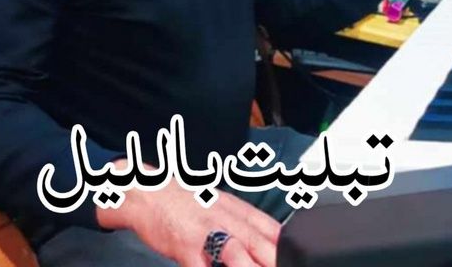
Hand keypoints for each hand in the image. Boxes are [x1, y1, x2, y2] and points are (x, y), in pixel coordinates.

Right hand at [96, 161, 279, 266]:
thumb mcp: (222, 206)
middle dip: (276, 262)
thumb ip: (246, 224)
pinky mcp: (185, 247)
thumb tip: (274, 242)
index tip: (300, 262)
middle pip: (260, 244)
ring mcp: (206, 233)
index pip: (273, 231)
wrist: (151, 192)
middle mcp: (226, 220)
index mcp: (238, 210)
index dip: (289, 250)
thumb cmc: (188, 203)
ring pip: (236, 255)